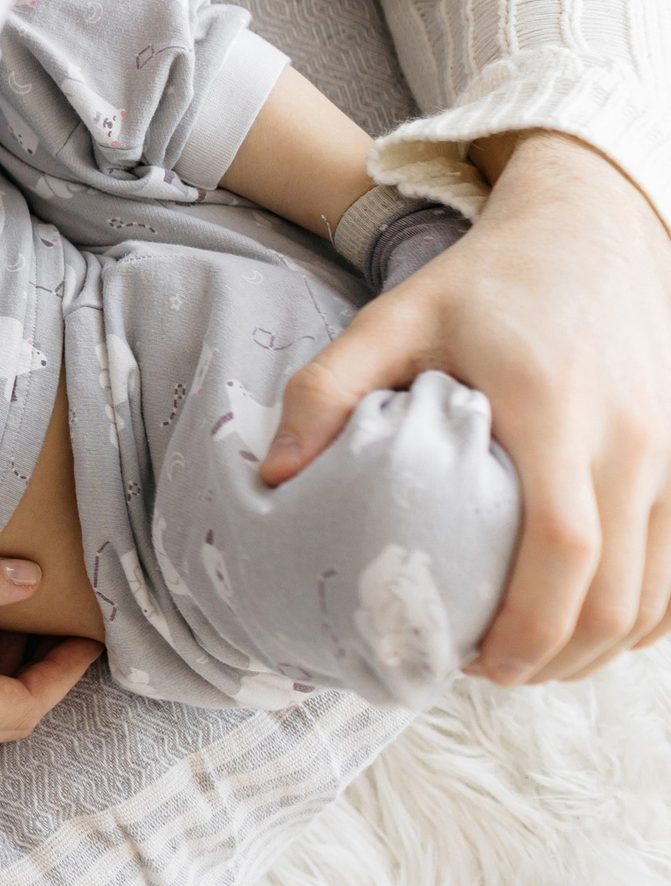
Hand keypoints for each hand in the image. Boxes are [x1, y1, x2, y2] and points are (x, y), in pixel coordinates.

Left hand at [260, 132, 670, 679]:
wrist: (591, 232)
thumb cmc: (482, 283)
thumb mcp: (392, 318)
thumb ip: (326, 391)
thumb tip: (273, 478)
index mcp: (549, 408)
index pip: (563, 545)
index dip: (529, 624)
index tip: (477, 662)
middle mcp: (628, 439)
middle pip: (616, 591)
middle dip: (559, 656)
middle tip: (490, 673)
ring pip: (657, 592)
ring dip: (599, 646)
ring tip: (529, 660)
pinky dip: (644, 615)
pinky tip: (587, 626)